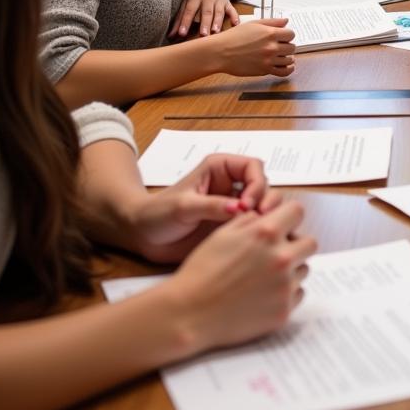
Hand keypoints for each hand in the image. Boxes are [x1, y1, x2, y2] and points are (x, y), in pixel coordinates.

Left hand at [126, 154, 282, 263]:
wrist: (143, 238)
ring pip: (263, 204)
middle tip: (259, 219)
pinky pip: (254, 224)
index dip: (256, 183)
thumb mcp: (184, 207)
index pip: (252, 167)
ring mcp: (233, 205)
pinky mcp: (231, 226)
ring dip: (266, 216)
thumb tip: (240, 208)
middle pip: (263, 185)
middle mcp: (231, 184)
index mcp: (221, 169)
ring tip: (258, 231)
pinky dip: (259, 230)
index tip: (248, 205)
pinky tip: (253, 241)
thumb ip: (212, 205)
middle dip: (266, 200)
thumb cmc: (158, 214)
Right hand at [160, 198, 316, 355]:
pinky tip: (263, 294)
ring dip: (290, 269)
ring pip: (304, 269)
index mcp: (266, 234)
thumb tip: (269, 214)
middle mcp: (281, 258)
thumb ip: (252, 220)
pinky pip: (298, 294)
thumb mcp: (223, 233)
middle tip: (275, 252)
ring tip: (263, 276)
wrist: (188, 314)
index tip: (282, 223)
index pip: (298, 211)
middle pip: (309, 242)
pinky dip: (285, 292)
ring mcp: (284, 287)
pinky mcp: (284, 311)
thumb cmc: (201, 272)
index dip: (288, 216)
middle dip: (294, 244)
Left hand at [171, 0, 238, 37]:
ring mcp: (219, 0)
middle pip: (206, 12)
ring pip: (219, 12)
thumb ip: (179, 19)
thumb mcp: (186, 3)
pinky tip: (235, 24)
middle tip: (202, 35)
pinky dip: (234, 16)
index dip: (185, 22)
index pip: (189, 10)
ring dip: (217, 22)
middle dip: (204, 23)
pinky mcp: (228, 3)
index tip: (182, 33)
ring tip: (216, 32)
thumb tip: (170, 36)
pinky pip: (232, 10)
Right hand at [210, 18, 296, 76]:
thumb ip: (272, 22)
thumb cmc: (234, 37)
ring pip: (289, 59)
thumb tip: (286, 21)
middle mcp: (272, 47)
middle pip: (292, 47)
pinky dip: (289, 69)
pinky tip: (288, 66)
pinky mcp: (265, 70)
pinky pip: (284, 72)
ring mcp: (269, 60)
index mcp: (270, 33)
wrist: (221, 52)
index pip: (291, 34)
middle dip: (287, 46)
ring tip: (281, 55)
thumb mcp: (253, 24)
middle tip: (280, 46)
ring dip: (287, 57)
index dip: (287, 35)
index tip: (283, 37)